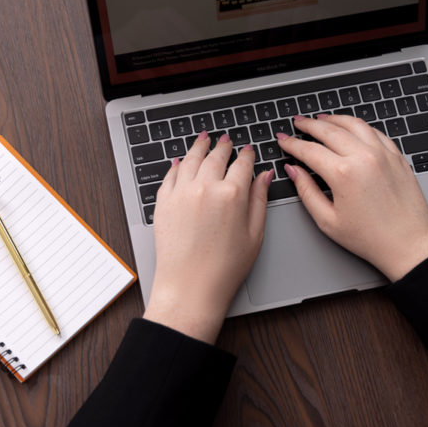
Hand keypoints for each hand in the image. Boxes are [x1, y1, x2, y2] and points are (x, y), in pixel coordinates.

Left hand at [143, 132, 272, 343]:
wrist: (189, 288)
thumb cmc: (224, 269)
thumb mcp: (255, 234)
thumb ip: (259, 200)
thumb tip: (264, 176)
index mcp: (233, 194)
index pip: (243, 164)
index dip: (247, 155)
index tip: (248, 150)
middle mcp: (206, 187)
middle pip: (216, 157)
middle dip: (223, 146)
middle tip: (225, 140)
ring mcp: (181, 193)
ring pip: (191, 159)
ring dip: (199, 146)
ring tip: (203, 138)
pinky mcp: (163, 203)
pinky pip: (170, 175)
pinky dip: (177, 165)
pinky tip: (180, 161)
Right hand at [276, 114, 427, 281]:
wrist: (409, 244)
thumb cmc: (372, 238)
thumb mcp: (328, 221)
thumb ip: (307, 192)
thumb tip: (294, 171)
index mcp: (343, 173)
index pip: (309, 150)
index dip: (292, 143)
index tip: (283, 139)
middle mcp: (364, 157)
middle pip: (329, 130)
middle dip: (309, 124)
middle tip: (298, 122)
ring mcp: (383, 154)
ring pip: (353, 124)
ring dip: (333, 119)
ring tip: (321, 119)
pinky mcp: (396, 156)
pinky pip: (374, 131)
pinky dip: (358, 125)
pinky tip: (351, 127)